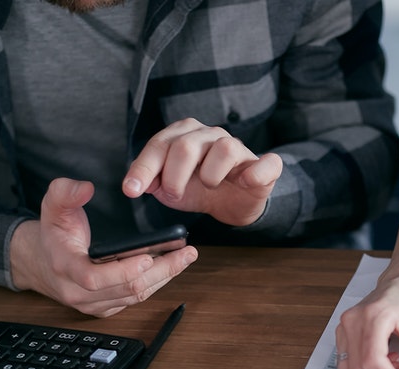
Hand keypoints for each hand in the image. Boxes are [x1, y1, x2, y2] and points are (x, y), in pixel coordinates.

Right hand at [10, 178, 197, 316]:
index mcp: (65, 268)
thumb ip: (65, 192)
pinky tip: (172, 267)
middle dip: (160, 271)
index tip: (148, 257)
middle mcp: (79, 292)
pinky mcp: (105, 308)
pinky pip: (134, 300)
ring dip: (164, 277)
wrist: (42, 262)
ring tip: (186, 257)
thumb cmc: (53, 233)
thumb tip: (85, 188)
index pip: (94, 278)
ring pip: (135, 297)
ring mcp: (93, 304)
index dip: (122, 271)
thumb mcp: (52, 206)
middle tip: (185, 253)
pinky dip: (156, 283)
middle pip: (126, 289)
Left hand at [122, 118, 281, 225]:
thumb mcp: (169, 188)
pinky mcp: (265, 166)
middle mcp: (211, 135)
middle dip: (174, 177)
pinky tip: (244, 182)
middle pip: (186, 146)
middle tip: (174, 194)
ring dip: (209, 175)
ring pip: (224, 149)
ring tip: (209, 186)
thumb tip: (139, 183)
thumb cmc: (200, 189)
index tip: (132, 190)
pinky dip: (255, 173)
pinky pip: (266, 163)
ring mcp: (239, 148)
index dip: (144, 168)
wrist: (233, 203)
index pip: (160, 144)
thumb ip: (152, 181)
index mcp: (185, 134)